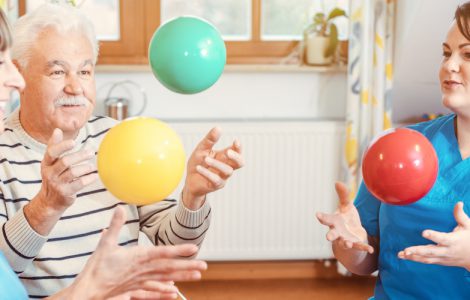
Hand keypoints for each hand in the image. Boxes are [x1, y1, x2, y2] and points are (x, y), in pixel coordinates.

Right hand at [24, 128, 97, 234]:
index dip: (62, 146)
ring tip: (93, 166)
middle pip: (65, 161)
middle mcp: (49, 173)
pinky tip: (95, 176)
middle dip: (80, 156)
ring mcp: (57, 184)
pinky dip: (89, 178)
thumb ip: (55, 146)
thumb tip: (57, 129)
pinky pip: (79, 183)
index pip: (52, 152)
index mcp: (46, 163)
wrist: (49, 201)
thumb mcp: (51, 162)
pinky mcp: (65, 193)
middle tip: (91, 152)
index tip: (74, 142)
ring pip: (73, 172)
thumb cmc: (54, 176)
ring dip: (86, 167)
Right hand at [69, 206, 207, 298]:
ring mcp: (140, 282)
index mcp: (137, 257)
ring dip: (182, 277)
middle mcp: (142, 270)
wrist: (88, 291)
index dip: (178, 250)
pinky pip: (153, 291)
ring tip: (197, 276)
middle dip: (187, 266)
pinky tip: (174, 292)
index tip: (193, 248)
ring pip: (165, 279)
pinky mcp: (136, 290)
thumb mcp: (105, 243)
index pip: (162, 253)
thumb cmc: (96, 268)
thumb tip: (120, 207)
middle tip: (204, 265)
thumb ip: (115, 225)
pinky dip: (164, 292)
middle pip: (169, 268)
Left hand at [182, 127, 243, 209]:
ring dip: (217, 164)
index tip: (236, 141)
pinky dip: (207, 173)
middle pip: (240, 163)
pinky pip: (215, 179)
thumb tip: (218, 128)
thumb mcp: (201, 149)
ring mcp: (222, 177)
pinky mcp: (215, 185)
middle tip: (228, 152)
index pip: (237, 151)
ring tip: (205, 159)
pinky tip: (199, 168)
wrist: (190, 180)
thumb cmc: (198, 163)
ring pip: (228, 171)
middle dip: (236, 157)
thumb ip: (210, 140)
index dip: (238, 147)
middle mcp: (226, 166)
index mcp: (224, 156)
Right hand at [316, 182, 373, 253]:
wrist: (353, 234)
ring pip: (344, 243)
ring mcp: (345, 239)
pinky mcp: (356, 244)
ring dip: (345, 243)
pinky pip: (359, 247)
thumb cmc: (346, 218)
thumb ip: (343, 195)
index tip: (317, 214)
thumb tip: (337, 182)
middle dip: (330, 235)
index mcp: (334, 222)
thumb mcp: (346, 206)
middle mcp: (337, 232)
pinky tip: (371, 249)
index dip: (322, 217)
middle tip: (327, 237)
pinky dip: (364, 248)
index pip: (326, 219)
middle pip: (332, 234)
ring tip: (347, 243)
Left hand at [398, 202, 469, 270]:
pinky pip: (426, 261)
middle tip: (406, 250)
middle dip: (418, 251)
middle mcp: (447, 251)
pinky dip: (415, 259)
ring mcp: (442, 258)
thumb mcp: (468, 226)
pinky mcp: (439, 261)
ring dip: (413, 257)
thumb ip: (460, 215)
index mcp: (453, 241)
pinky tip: (403, 256)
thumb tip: (458, 202)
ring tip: (401, 254)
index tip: (423, 232)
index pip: (442, 238)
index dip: (433, 236)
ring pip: (426, 259)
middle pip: (431, 252)